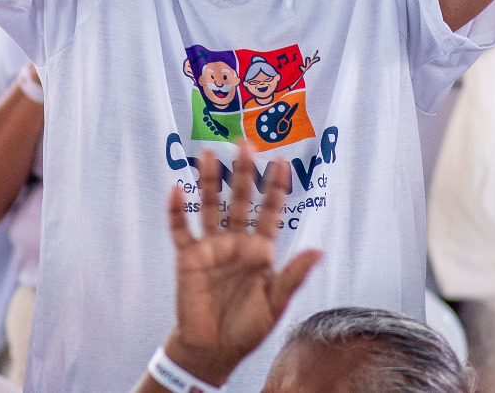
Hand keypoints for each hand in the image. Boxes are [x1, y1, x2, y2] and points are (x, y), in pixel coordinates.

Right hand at [160, 147, 320, 386]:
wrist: (213, 349)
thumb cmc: (248, 327)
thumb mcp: (276, 304)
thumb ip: (292, 276)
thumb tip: (318, 251)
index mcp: (260, 250)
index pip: (269, 211)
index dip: (275, 187)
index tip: (281, 161)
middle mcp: (236, 241)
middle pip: (239, 200)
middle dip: (242, 173)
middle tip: (244, 144)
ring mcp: (210, 247)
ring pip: (209, 207)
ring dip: (207, 181)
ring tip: (208, 154)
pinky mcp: (188, 258)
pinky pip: (181, 230)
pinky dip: (176, 210)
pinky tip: (176, 189)